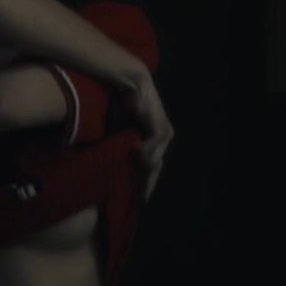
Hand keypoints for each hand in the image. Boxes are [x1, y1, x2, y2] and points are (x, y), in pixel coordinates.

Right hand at [119, 73, 173, 200]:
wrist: (134, 86)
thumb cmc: (128, 105)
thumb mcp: (127, 131)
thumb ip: (127, 144)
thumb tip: (120, 162)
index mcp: (157, 140)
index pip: (154, 166)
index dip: (148, 182)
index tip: (142, 198)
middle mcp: (164, 139)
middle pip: (157, 168)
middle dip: (149, 183)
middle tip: (142, 198)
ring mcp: (165, 134)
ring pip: (155, 160)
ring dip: (143, 167)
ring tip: (133, 174)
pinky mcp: (161, 128)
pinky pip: (152, 146)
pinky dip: (144, 151)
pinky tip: (134, 151)